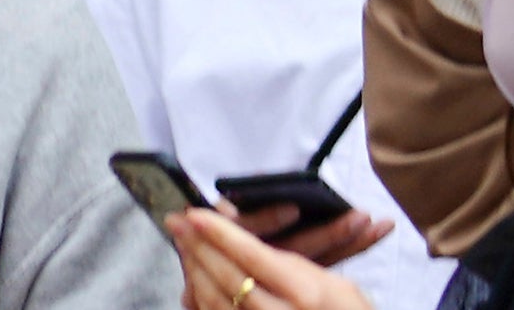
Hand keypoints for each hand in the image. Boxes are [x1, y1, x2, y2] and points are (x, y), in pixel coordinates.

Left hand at [170, 207, 379, 309]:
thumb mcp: (337, 284)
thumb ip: (296, 262)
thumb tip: (256, 240)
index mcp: (303, 292)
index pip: (250, 255)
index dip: (219, 232)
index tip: (194, 212)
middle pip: (226, 276)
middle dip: (198, 246)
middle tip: (176, 222)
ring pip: (215, 301)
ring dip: (195, 269)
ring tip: (183, 244)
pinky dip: (201, 298)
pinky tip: (194, 281)